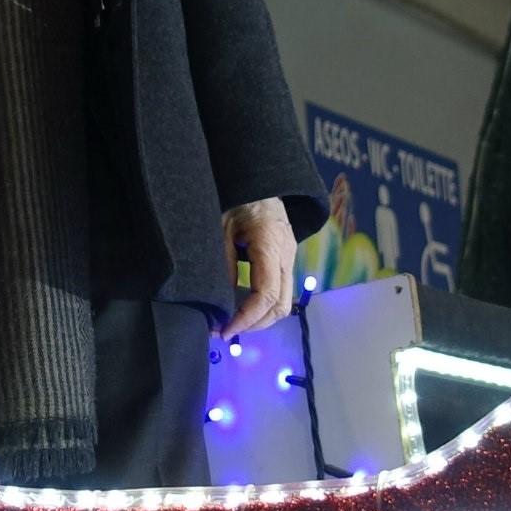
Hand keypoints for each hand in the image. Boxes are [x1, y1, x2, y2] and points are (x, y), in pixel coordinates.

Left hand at [223, 197, 295, 337]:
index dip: (246, 318)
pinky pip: (281, 291)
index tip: (224, 329)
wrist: (259, 178)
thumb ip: (223, 263)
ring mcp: (290, 257)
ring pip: (284, 302)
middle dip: (254, 325)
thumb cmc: (237, 198)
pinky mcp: (286, 259)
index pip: (267, 295)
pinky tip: (242, 308)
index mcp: (271, 244)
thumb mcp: (221, 228)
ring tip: (232, 323)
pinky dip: (263, 306)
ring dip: (260, 318)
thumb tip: (220, 300)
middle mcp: (287, 255)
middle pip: (281, 306)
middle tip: (225, 331)